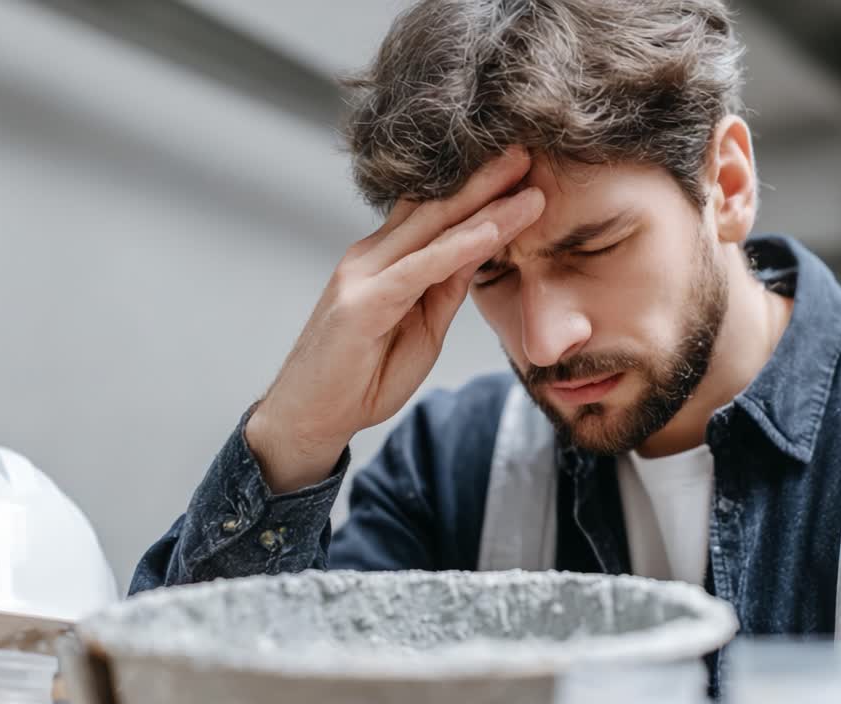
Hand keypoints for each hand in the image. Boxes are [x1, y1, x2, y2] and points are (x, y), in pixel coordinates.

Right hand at [246, 147, 543, 493]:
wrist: (309, 418)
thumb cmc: (362, 377)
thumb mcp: (422, 328)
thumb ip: (446, 287)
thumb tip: (481, 249)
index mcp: (386, 260)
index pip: (438, 214)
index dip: (481, 190)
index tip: (524, 170)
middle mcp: (371, 256)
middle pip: (437, 207)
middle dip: (487, 178)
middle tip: (531, 148)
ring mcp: (363, 275)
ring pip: (433, 228)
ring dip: (484, 203)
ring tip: (527, 178)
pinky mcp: (363, 303)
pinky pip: (420, 269)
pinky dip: (459, 248)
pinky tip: (492, 231)